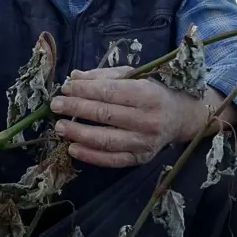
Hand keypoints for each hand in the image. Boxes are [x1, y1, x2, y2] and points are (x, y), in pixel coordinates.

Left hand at [49, 66, 210, 167]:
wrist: (181, 117)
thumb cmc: (154, 92)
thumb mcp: (134, 76)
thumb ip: (104, 76)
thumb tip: (74, 76)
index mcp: (147, 94)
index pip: (109, 92)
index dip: (84, 90)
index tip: (65, 88)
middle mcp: (148, 120)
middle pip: (105, 115)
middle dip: (76, 109)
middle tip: (55, 105)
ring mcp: (145, 142)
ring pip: (106, 140)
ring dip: (79, 134)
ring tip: (60, 127)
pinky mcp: (141, 159)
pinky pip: (113, 160)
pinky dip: (91, 156)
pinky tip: (73, 148)